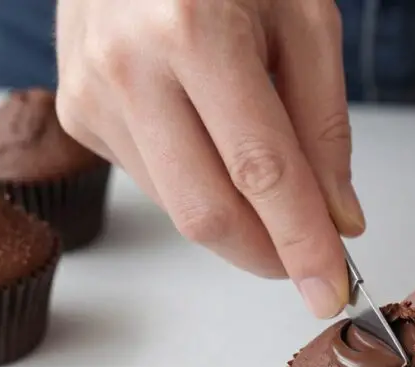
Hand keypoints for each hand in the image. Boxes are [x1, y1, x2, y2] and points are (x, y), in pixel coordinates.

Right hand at [54, 0, 362, 317]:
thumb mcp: (305, 17)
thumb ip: (323, 125)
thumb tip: (337, 219)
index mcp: (194, 28)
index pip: (260, 171)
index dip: (302, 243)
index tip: (331, 291)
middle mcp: (128, 67)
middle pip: (206, 212)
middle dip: (268, 255)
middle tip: (310, 261)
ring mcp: (90, 94)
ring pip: (178, 207)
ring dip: (237, 219)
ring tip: (264, 168)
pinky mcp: (77, 113)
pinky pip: (154, 182)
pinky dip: (199, 183)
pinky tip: (211, 138)